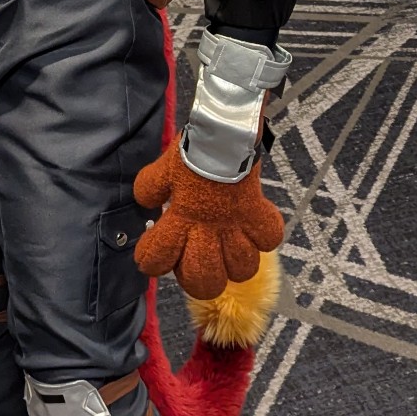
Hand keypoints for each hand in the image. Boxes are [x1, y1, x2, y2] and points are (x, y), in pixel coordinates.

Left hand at [133, 137, 283, 299]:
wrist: (223, 132)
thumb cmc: (191, 152)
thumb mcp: (161, 170)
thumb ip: (150, 190)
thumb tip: (147, 204)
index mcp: (180, 218)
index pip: (158, 257)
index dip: (150, 262)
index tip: (150, 256)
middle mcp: (207, 229)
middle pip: (206, 280)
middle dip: (200, 284)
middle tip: (198, 269)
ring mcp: (235, 225)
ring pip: (242, 269)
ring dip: (235, 266)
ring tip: (229, 254)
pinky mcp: (257, 214)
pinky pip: (269, 241)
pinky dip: (264, 241)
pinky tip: (253, 233)